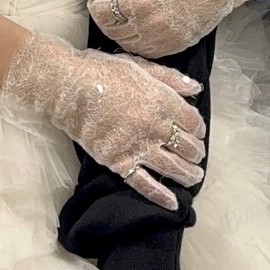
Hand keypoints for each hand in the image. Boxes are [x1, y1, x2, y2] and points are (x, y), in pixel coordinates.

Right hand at [2, 34, 204, 208]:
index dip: (199, 128)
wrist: (70, 88)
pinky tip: (173, 203)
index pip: (193, 121)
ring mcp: (137, 147)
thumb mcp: (140, 66)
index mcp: (162, 101)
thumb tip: (196, 88)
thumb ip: (170, 78)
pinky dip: (160, 195)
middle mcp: (155, 127)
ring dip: (188, 175)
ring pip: (171, 167)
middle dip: (196, 153)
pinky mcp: (119, 162)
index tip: (197, 131)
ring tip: (194, 177)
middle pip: (187, 146)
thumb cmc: (104, 71)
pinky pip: (144, 183)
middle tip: (197, 156)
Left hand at [89, 0, 264, 57]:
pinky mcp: (177, 45)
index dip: (97, 5)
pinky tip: (144, 24)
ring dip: (121, 30)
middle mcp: (150, 24)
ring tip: (128, 13)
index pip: (102, 13)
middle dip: (107, 18)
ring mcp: (164, 38)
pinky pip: (148, 51)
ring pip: (128, 44)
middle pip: (112, 31)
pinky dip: (140, 40)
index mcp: (139, 0)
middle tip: (111, 5)